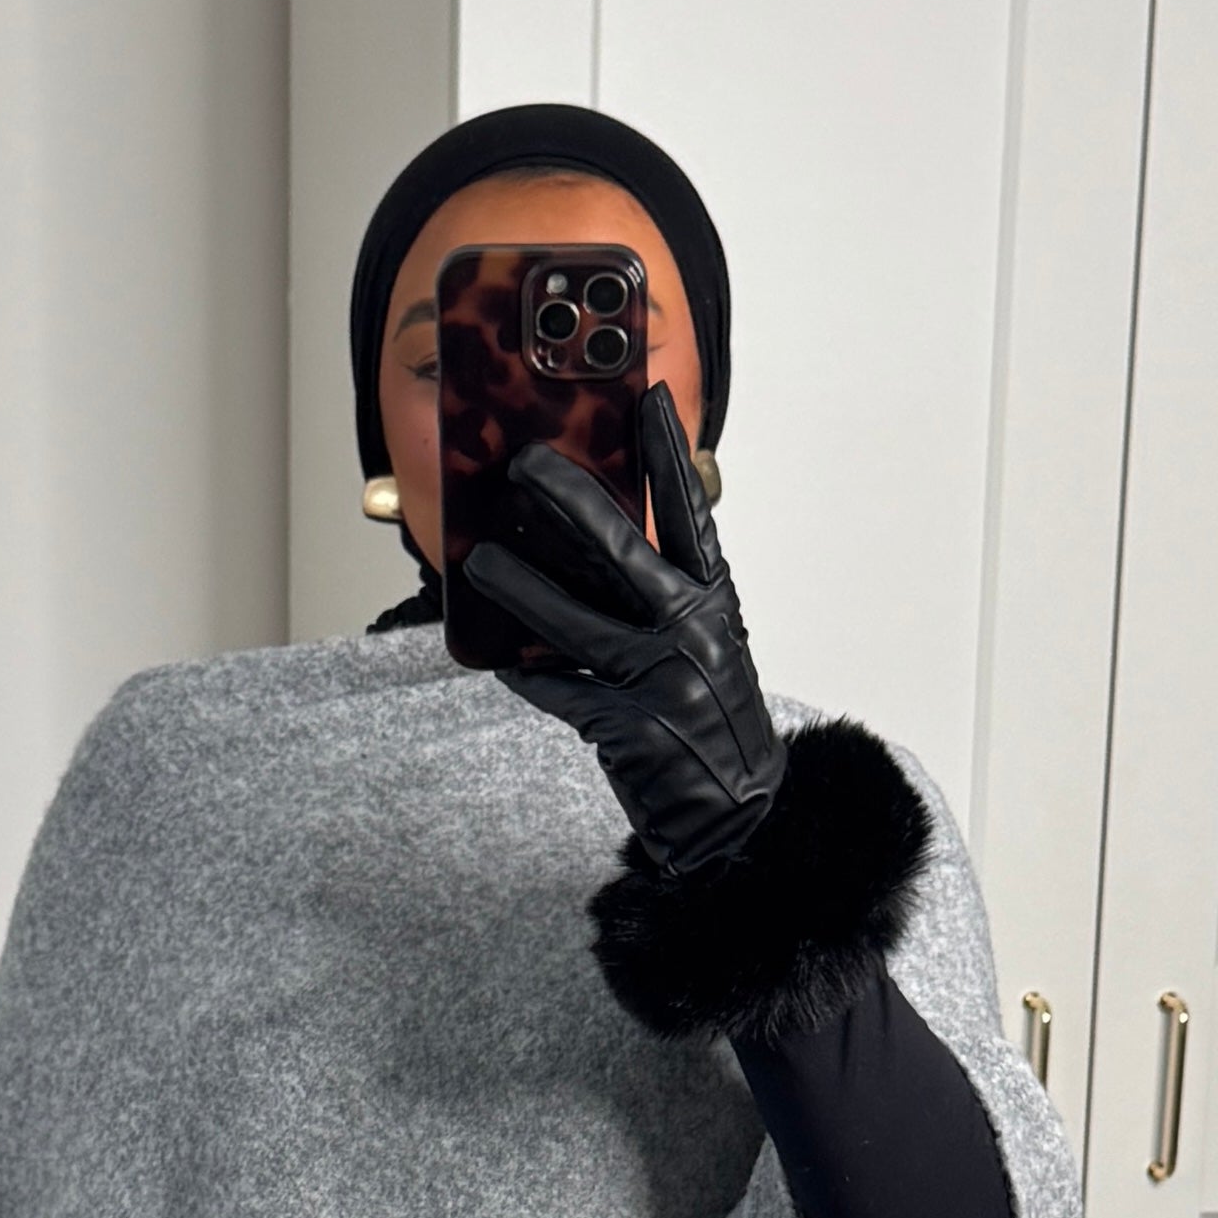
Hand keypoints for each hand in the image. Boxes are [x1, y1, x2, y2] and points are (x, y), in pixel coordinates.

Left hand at [465, 389, 785, 875]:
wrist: (739, 816)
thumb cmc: (712, 721)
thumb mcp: (708, 646)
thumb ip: (665, 596)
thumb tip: (597, 545)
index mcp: (715, 602)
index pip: (691, 515)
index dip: (669, 455)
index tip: (650, 400)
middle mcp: (692, 632)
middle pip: (622, 550)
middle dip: (568, 499)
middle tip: (524, 464)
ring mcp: (661, 681)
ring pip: (576, 622)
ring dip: (521, 588)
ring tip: (479, 562)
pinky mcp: (630, 729)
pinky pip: (564, 693)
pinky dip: (531, 678)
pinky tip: (500, 663)